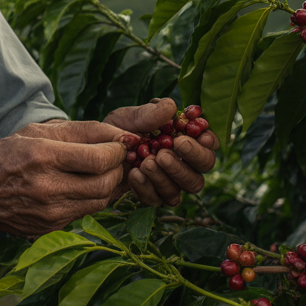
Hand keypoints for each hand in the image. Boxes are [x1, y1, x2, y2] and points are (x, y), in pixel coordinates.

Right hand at [0, 131, 125, 238]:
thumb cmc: (7, 156)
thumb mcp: (38, 132)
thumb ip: (82, 130)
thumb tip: (120, 134)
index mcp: (43, 157)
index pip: (99, 159)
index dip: (118, 150)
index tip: (120, 143)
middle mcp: (48, 189)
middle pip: (105, 183)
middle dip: (118, 168)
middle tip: (116, 156)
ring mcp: (51, 213)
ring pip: (101, 200)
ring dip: (110, 184)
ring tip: (102, 169)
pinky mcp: (52, 228)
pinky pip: (87, 212)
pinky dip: (94, 197)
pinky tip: (85, 184)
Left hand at [104, 98, 219, 206]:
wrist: (97, 151)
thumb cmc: (120, 129)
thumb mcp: (132, 117)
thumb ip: (150, 113)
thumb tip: (171, 107)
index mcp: (186, 137)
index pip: (209, 142)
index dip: (209, 141)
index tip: (200, 135)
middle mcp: (185, 161)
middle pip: (204, 167)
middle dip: (190, 158)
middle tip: (166, 151)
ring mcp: (172, 181)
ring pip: (185, 187)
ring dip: (166, 175)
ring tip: (146, 162)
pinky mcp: (155, 196)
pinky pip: (159, 199)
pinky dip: (147, 187)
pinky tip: (134, 174)